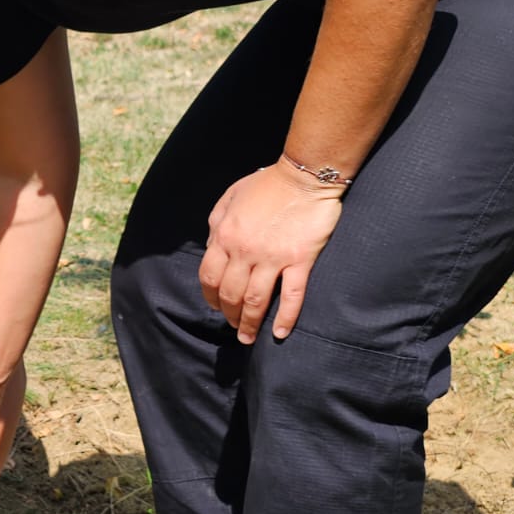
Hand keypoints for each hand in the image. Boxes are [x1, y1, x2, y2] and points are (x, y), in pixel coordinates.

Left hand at [199, 165, 344, 343]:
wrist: (304, 175)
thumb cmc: (266, 185)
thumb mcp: (229, 198)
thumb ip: (216, 225)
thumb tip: (211, 249)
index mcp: (224, 235)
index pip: (209, 277)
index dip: (210, 297)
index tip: (216, 307)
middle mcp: (244, 251)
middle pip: (230, 293)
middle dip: (228, 314)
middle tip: (232, 326)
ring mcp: (273, 257)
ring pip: (255, 300)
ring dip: (248, 323)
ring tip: (247, 338)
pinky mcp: (300, 260)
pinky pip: (291, 295)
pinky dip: (285, 317)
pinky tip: (279, 332)